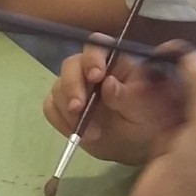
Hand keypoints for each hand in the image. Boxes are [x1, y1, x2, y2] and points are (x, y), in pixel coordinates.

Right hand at [43, 42, 183, 164]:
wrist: (133, 147)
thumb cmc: (145, 124)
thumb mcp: (144, 111)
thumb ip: (127, 97)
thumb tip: (108, 83)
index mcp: (114, 63)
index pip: (98, 47)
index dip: (93, 58)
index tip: (96, 77)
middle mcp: (90, 70)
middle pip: (71, 65)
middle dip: (72, 86)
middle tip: (78, 108)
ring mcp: (74, 87)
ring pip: (58, 86)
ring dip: (68, 109)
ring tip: (90, 132)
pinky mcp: (61, 105)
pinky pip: (50, 107)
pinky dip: (60, 120)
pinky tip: (77, 132)